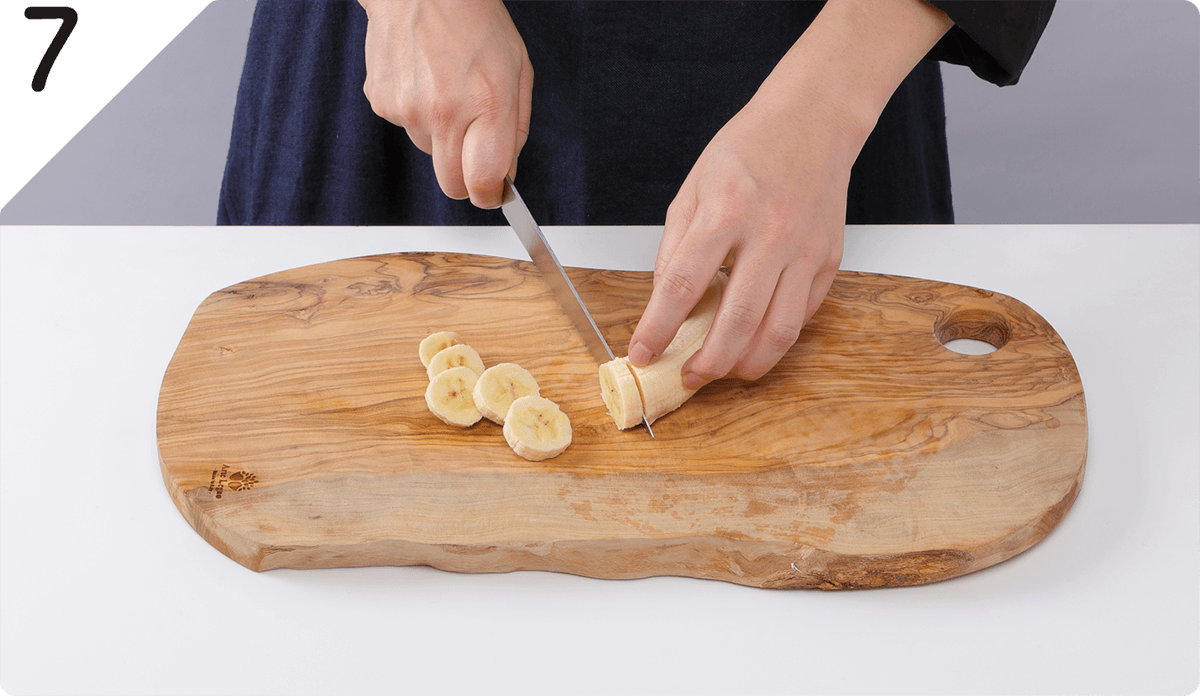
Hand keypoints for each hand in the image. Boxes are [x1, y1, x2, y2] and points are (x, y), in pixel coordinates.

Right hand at [359, 0, 532, 208]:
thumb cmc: (474, 21)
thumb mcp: (518, 70)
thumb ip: (516, 130)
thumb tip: (505, 175)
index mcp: (486, 104)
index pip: (482, 182)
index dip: (489, 194)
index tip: (493, 192)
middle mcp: (443, 112)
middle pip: (452, 184)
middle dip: (466, 177)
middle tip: (474, 150)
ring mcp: (407, 109)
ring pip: (430, 152)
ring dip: (442, 136)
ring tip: (449, 92)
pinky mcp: (382, 103)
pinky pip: (408, 129)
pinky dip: (418, 114)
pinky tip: (425, 81)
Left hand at [627, 0, 952, 388]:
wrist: (812, 122)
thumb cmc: (748, 150)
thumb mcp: (693, 189)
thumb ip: (675, 249)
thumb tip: (662, 304)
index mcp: (724, 210)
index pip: (682, 285)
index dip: (658, 328)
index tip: (643, 353)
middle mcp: (770, 233)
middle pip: (736, 319)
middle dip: (707, 361)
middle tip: (686, 377)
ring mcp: (805, 250)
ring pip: (778, 330)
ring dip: (746, 363)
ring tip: (721, 371)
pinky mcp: (829, 260)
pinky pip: (801, 316)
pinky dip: (776, 340)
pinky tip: (754, 343)